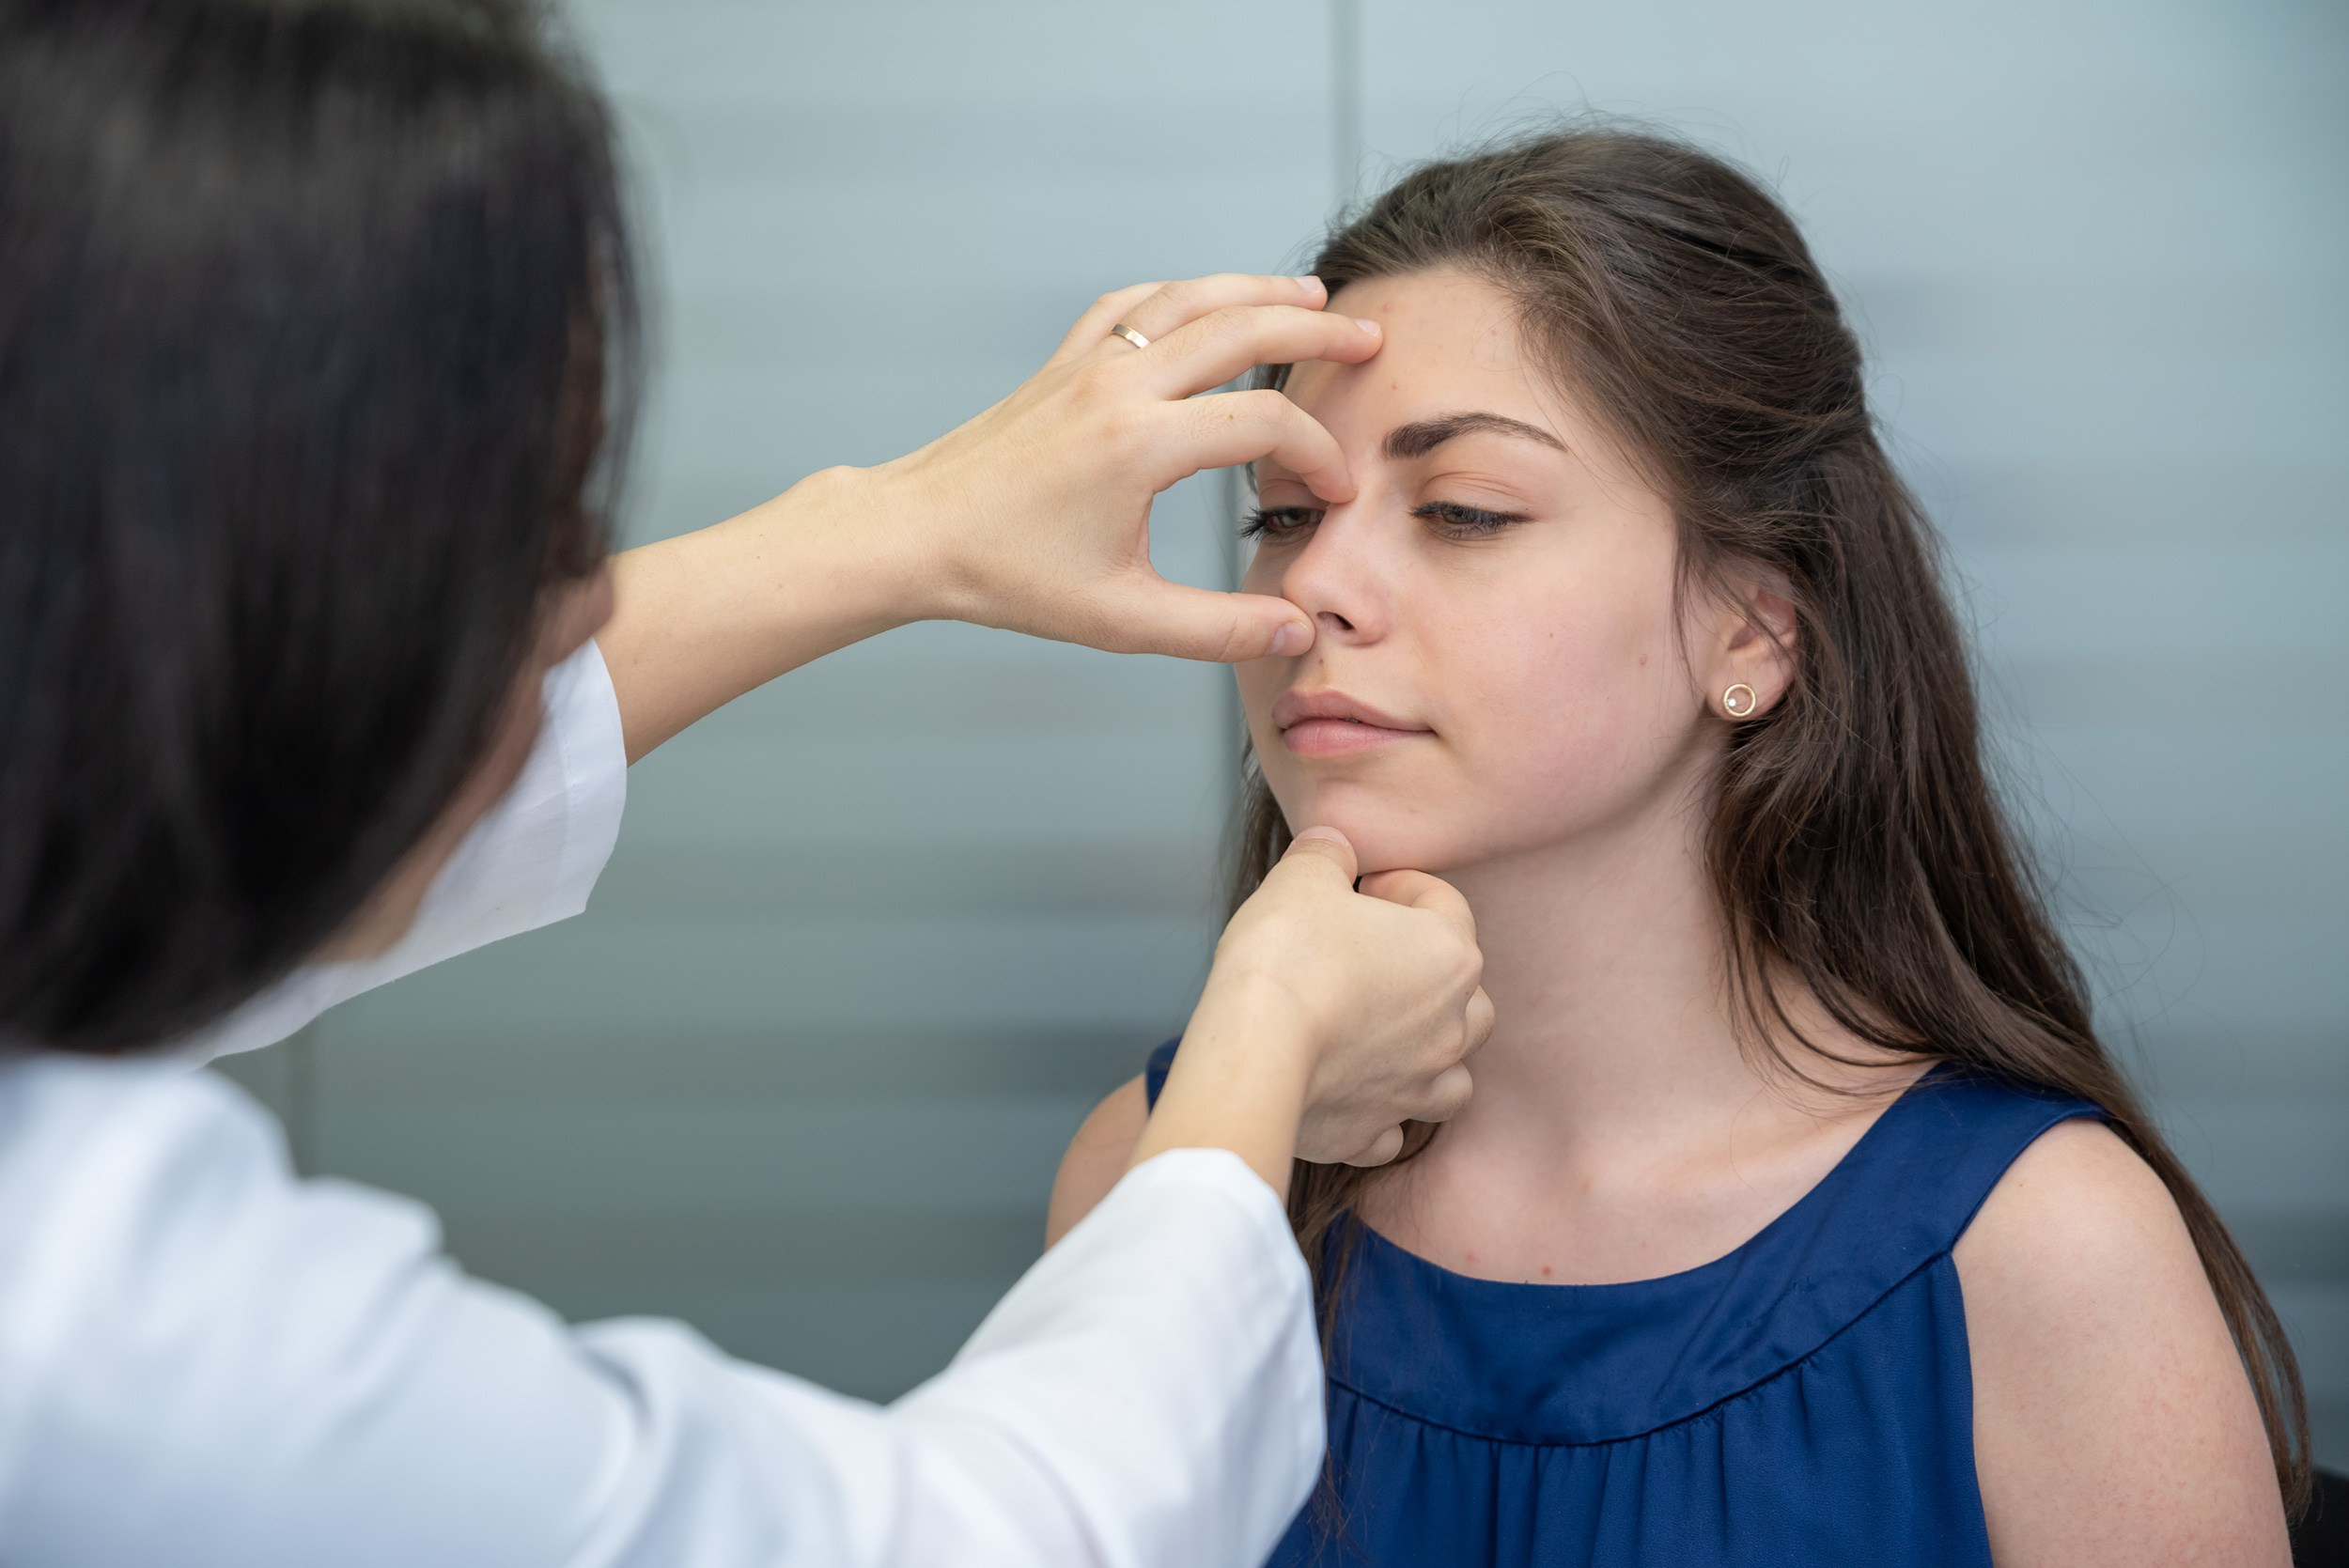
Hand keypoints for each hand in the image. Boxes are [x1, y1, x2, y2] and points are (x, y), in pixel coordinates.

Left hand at [876, 273, 1382, 661]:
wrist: (914, 534)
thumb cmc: (1008, 578)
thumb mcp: (1121, 620)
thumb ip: (1218, 630)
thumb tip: (1296, 633)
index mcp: (1139, 445)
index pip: (1260, 425)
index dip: (1315, 455)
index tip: (1335, 493)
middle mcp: (1118, 388)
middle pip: (1238, 329)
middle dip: (1314, 334)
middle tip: (1369, 339)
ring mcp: (1086, 367)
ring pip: (1187, 299)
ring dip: (1253, 291)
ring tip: (1310, 299)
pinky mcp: (1061, 366)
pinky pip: (1131, 307)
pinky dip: (1179, 296)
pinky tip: (1204, 304)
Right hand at [1130, 827, 1490, 1191]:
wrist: (1254, 1054)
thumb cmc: (1286, 958)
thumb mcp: (1301, 877)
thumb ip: (1326, 854)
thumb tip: (1332, 845)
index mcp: (1449, 954)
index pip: (1443, 902)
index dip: (1397, 886)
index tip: (1359, 889)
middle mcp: (1451, 1025)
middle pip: (1468, 993)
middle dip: (1431, 975)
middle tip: (1374, 961)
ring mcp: (1419, 1085)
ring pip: (1453, 1072)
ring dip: (1428, 1054)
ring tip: (1383, 1036)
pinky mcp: (1374, 1131)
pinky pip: (1394, 1127)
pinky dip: (1382, 1112)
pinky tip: (1352, 1093)